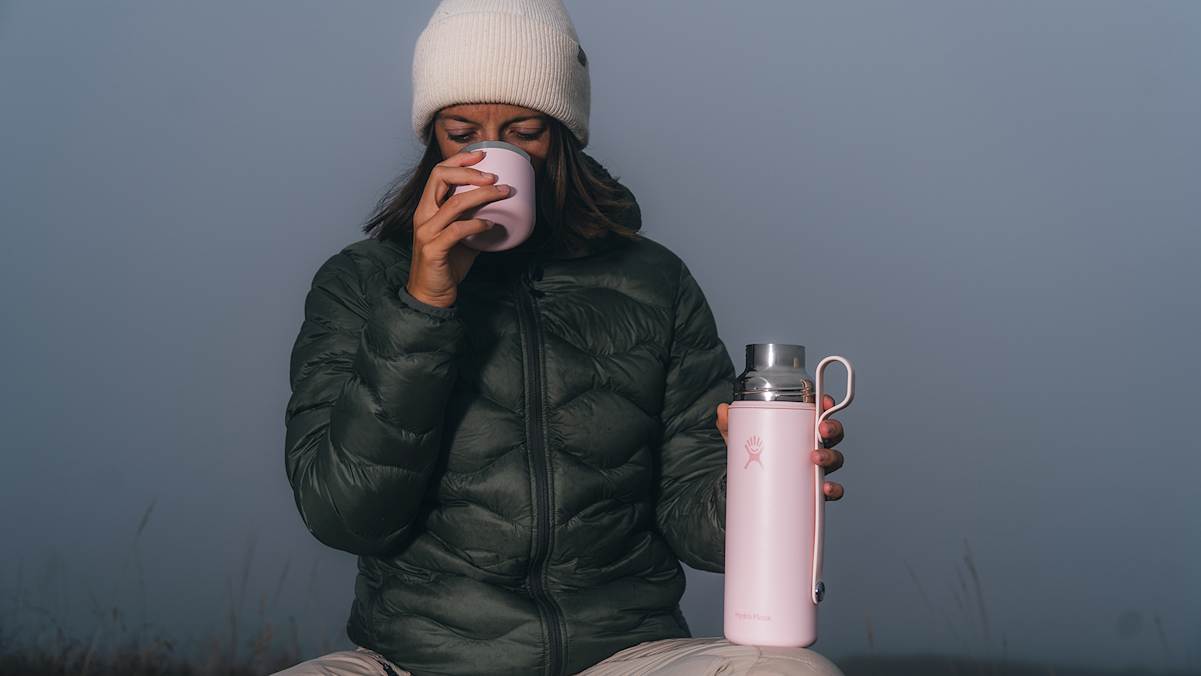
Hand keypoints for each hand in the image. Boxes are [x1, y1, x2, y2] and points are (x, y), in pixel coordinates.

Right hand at [407, 149, 512, 307]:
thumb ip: (474, 220)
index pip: (438, 172)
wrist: (431, 294)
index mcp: (427, 208)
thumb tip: (500, 209)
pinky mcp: (434, 249)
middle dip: (470, 172)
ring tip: (503, 193)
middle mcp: (423, 215)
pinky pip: (458, 230)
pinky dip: (478, 224)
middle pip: (441, 178)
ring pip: (455, 203)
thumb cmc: (446, 263)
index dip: (459, 160)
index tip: (481, 154)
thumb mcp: (461, 237)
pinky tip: (491, 226)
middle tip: (494, 175)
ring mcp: (427, 232)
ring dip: (483, 195)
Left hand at [715, 394, 846, 500]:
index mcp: (801, 428)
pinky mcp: (815, 489)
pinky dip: (833, 489)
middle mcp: (814, 445)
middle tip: (820, 430)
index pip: (820, 412)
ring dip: (830, 457)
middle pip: (833, 434)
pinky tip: (825, 489)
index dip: (827, 405)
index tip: (824, 402)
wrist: (749, 488)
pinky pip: (832, 489)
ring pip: (835, 459)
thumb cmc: (754, 455)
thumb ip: (730, 425)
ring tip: (816, 458)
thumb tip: (722, 411)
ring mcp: (817, 467)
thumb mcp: (740, 438)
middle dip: (832, 429)